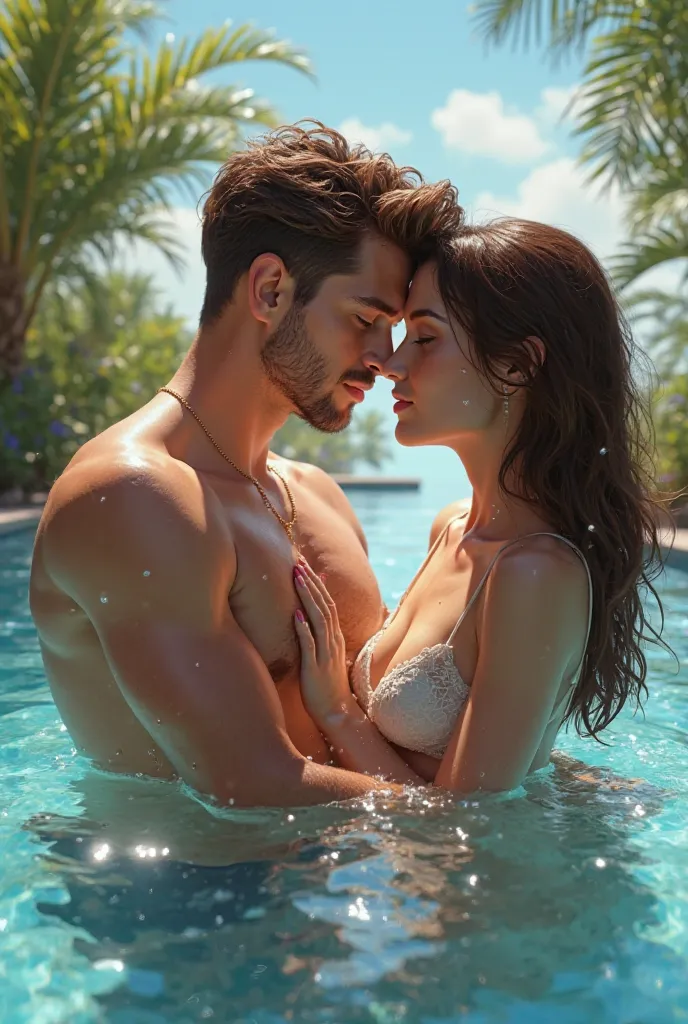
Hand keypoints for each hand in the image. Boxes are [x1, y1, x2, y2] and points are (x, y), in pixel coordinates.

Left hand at [293, 558, 354, 725]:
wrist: (337, 712)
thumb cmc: (327, 683)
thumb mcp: (326, 654)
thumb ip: (321, 634)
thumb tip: (310, 614)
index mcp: (335, 636)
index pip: (327, 602)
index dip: (315, 582)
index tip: (303, 563)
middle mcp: (333, 640)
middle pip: (323, 604)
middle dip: (310, 582)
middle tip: (297, 561)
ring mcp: (326, 653)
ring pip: (318, 618)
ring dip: (307, 596)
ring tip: (296, 577)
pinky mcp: (316, 667)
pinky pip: (310, 645)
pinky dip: (303, 628)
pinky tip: (295, 614)